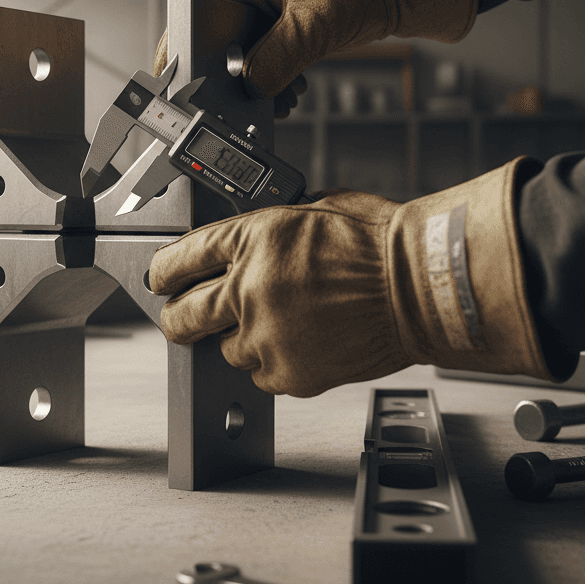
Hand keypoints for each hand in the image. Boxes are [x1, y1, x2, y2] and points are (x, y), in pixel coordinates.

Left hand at [148, 162, 550, 396]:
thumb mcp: (313, 209)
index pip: (178, 259)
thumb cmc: (379, 245)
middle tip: (182, 319)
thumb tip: (247, 243)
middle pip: (182, 316)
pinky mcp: (288, 373)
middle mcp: (249, 287)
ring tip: (284, 325)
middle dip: (177, 319)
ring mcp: (266, 334)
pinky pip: (262, 374)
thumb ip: (269, 230)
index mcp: (251, 238)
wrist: (423, 288)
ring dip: (244, 340)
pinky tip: (305, 343)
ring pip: (226, 350)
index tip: (161, 281)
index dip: (163, 273)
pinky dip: (276, 364)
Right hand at [153, 0, 477, 101]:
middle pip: (212, 46)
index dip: (182, 55)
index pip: (192, 18)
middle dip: (223, 80)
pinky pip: (261, 67)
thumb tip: (251, 86)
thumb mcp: (316, 21)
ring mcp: (261, 17)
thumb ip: (280, 55)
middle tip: (235, 105)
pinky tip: (288, 95)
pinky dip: (272, 86)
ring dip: (252, 87)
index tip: (180, 88)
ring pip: (237, 62)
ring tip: (274, 102)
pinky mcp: (278, 35)